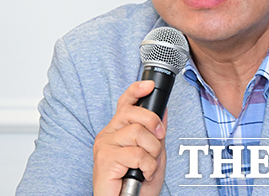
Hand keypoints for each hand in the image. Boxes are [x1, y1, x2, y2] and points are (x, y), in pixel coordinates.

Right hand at [93, 81, 167, 195]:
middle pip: (134, 113)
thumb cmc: (139, 183)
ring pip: (138, 133)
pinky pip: (137, 153)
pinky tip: (144, 174)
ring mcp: (105, 146)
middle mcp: (108, 134)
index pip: (125, 104)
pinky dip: (148, 165)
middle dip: (154, 124)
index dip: (136, 91)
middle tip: (160, 139)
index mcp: (118, 130)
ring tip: (148, 165)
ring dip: (152, 151)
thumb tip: (163, 109)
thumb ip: (156, 132)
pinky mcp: (105, 160)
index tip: (149, 85)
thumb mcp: (154, 152)